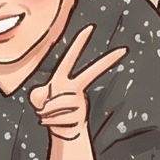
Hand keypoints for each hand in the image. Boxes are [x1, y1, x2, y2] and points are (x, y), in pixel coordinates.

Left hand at [28, 26, 127, 142]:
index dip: (79, 43)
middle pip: (91, 73)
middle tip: (123, 50)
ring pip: (61, 103)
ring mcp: (78, 101)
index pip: (70, 58)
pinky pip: (60, 116)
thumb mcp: (38, 99)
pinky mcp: (79, 115)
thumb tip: (45, 99)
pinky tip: (55, 123)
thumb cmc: (49, 111)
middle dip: (106, 61)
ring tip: (49, 115)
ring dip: (49, 111)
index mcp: (62, 78)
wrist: (62, 131)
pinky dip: (52, 121)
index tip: (90, 28)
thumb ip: (37, 95)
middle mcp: (74, 87)